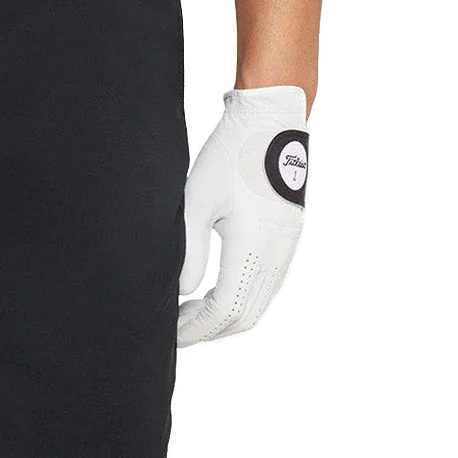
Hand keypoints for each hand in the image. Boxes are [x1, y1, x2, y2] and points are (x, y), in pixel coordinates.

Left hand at [177, 86, 308, 346]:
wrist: (270, 122)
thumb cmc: (230, 156)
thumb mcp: (198, 200)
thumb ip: (190, 251)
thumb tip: (182, 291)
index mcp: (254, 250)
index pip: (224, 311)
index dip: (196, 329)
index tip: (170, 335)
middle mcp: (276, 257)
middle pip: (245, 317)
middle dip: (209, 330)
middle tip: (177, 331)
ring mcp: (286, 248)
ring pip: (258, 303)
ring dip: (226, 316)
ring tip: (192, 314)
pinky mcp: (288, 238)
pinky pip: (267, 285)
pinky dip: (242, 298)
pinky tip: (217, 289)